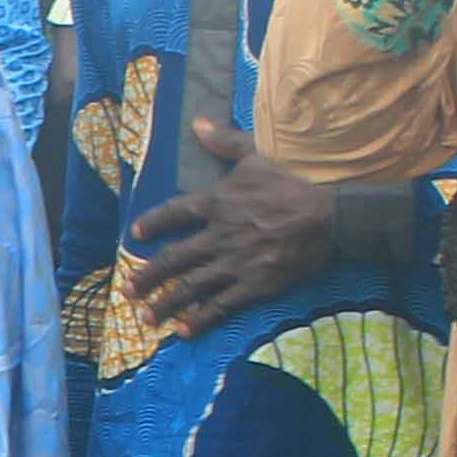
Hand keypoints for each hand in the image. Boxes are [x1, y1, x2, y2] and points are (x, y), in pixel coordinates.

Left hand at [132, 120, 337, 328]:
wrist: (330, 215)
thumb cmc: (293, 182)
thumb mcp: (257, 155)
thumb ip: (224, 141)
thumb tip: (198, 124)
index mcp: (217, 202)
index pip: (174, 213)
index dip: (152, 224)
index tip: (134, 235)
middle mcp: (219, 235)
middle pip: (173, 259)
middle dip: (147, 277)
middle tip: (127, 290)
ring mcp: (236, 262)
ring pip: (191, 287)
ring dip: (165, 304)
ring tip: (144, 318)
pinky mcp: (255, 284)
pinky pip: (221, 306)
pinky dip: (200, 320)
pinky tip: (182, 332)